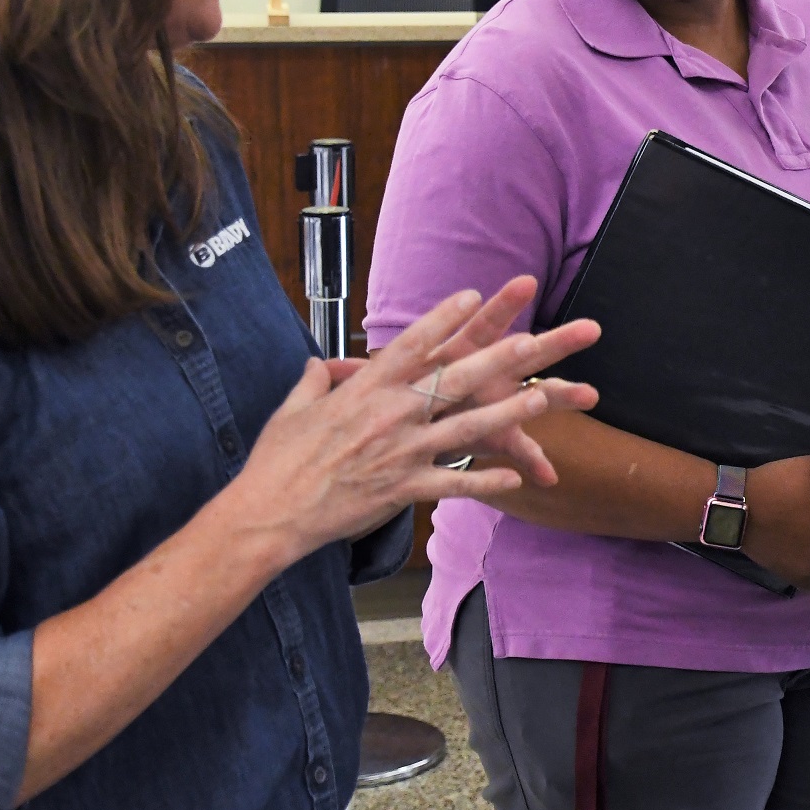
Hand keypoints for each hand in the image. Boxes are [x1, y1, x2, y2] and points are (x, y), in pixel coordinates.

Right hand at [228, 285, 599, 563]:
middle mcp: (389, 415)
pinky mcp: (402, 489)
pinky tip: (514, 479)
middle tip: (529, 341)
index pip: (410, 346)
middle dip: (493, 360)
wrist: (270, 512)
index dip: (443, 319)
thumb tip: (318, 363)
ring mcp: (399, 453)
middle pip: (451, 380)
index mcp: (364, 390)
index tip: (471, 296)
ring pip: (463, 428)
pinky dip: (483, 482)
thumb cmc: (277, 461)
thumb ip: (314, 381)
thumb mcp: (292, 409)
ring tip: (539, 399)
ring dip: (504, 414)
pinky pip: (452, 484)